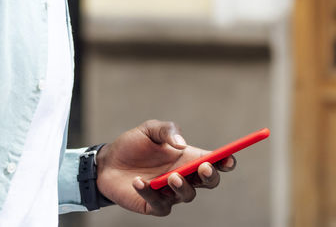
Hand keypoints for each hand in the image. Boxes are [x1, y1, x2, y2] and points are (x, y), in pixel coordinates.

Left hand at [95, 119, 236, 216]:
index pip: (214, 161)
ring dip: (183, 186)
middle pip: (209, 182)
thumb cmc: (132, 145)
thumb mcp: (149, 129)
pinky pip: (159, 204)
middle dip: (211, 176)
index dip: (226, 161)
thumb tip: (181, 144)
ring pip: (188, 195)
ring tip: (171, 176)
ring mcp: (170, 193)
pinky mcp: (155, 205)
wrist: (107, 162)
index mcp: (187, 157)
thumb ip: (167, 130)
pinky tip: (137, 181)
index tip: (229, 158)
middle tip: (204, 168)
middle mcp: (183, 176)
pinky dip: (150, 193)